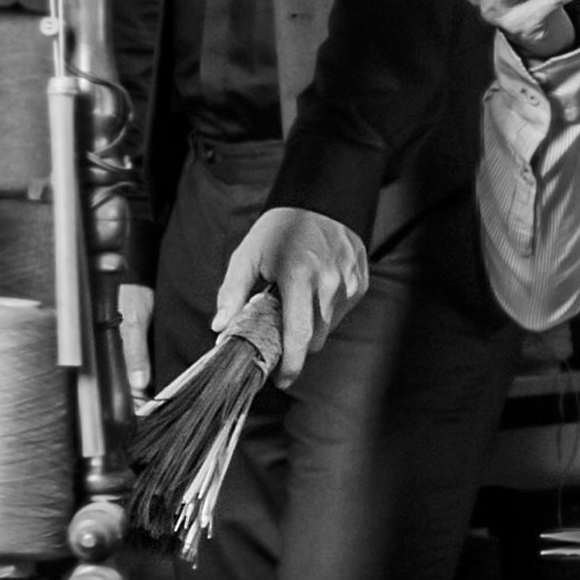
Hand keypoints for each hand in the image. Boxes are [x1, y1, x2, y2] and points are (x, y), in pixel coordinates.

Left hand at [213, 204, 365, 376]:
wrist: (320, 200)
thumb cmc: (279, 229)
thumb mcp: (248, 255)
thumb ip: (232, 292)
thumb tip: (220, 326)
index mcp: (299, 277)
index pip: (298, 336)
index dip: (291, 365)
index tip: (282, 380)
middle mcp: (329, 283)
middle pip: (314, 338)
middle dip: (296, 342)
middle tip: (279, 328)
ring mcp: (348, 283)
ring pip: (329, 327)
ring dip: (311, 325)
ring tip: (298, 301)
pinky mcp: (360, 282)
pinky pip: (342, 312)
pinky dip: (327, 310)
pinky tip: (316, 290)